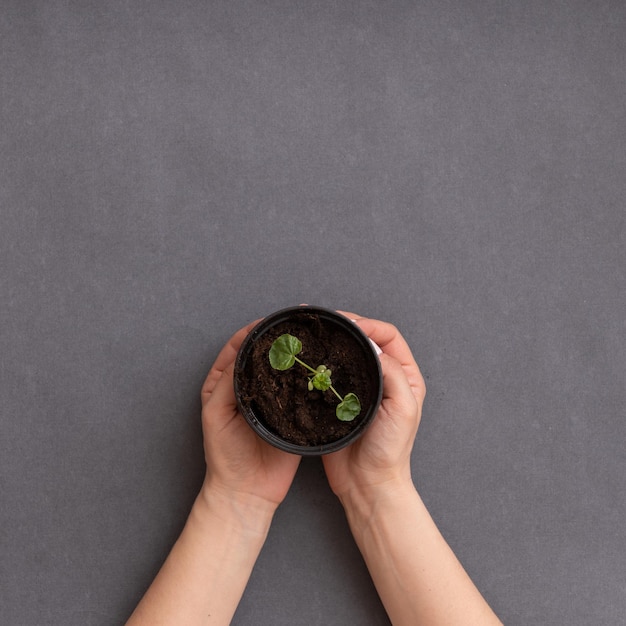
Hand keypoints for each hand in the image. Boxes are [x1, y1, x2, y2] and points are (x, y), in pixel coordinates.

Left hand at [200, 321, 300, 509]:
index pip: (239, 347)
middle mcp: (250, 387)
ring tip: (309, 339)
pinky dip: (306, 377)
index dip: (254, 331)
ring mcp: (272, 400)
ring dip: (294, 355)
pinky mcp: (291, 414)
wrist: (247, 490)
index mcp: (226, 383)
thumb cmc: (224, 455)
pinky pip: (299, 391)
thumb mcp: (216, 414)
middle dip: (278, 338)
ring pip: (283, 370)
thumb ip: (228, 384)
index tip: (270, 320)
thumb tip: (244, 354)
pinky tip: (316, 366)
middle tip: (296, 324)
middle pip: (263, 355)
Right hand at [322, 314, 425, 500]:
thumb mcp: (403, 408)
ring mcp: (360, 387)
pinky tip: (309, 356)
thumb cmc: (390, 449)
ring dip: (333, 341)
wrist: (366, 482)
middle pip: (366, 340)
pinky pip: (330, 373)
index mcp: (404, 375)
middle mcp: (383, 377)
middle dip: (348, 325)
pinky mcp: (339, 399)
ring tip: (316, 331)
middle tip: (327, 319)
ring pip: (347, 354)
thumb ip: (393, 374)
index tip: (350, 324)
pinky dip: (320, 361)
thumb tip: (373, 346)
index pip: (388, 337)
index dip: (370, 325)